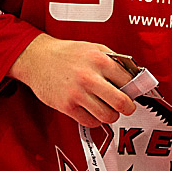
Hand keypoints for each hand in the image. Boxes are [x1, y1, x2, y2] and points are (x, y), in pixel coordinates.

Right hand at [8, 33, 136, 127]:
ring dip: (111, 115)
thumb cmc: (67, 53)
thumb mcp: (93, 48)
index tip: (133, 92)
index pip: (128, 81)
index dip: (134, 88)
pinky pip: (91, 122)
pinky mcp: (67, 106)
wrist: (37, 58)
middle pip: (121, 102)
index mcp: (99, 60)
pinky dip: (95, 119)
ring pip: (107, 116)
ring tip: (108, 108)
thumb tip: (133, 76)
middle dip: (128, 107)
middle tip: (127, 107)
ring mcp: (77, 93)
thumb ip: (113, 60)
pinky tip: (92, 110)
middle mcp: (89, 77)